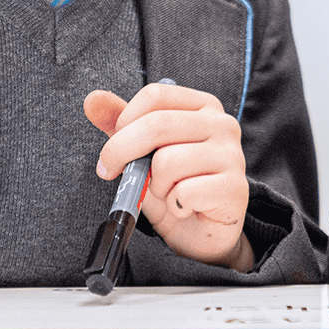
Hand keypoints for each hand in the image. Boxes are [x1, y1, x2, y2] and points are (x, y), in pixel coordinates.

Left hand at [84, 83, 254, 272]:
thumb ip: (120, 124)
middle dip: (122, 151)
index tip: (114, 145)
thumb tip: (93, 100)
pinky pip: (184, 192)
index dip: (125, 120)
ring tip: (166, 193)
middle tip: (112, 171)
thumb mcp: (142, 152)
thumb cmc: (174, 187)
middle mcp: (222, 124)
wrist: (202, 233)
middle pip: (157, 124)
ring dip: (155, 186)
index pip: (155, 95)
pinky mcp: (235, 189)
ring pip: (167, 162)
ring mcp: (233, 156)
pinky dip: (174, 205)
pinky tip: (184, 207)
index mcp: (202, 106)